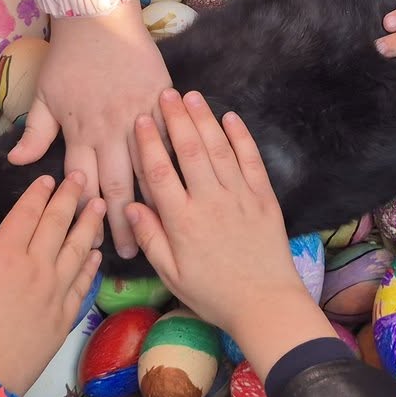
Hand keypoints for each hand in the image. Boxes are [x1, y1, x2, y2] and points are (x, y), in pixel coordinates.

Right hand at [0, 173, 105, 393]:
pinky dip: (92, 265)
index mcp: (4, 256)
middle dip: (69, 197)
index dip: (38, 193)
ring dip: (89, 225)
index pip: (27, 214)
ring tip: (98, 206)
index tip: (48, 177)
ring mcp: (55, 293)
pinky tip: (96, 253)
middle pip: (57, 225)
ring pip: (78, 250)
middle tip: (81, 177)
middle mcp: (36, 269)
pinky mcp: (65, 318)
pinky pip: (84, 284)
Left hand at [11, 2, 173, 257]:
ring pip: (146, 168)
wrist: (99, 17)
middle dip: (121, 222)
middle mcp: (108, 131)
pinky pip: (171, 138)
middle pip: (115, 186)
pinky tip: (187, 185)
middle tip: (131, 254)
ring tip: (160, 230)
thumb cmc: (69, 57)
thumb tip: (18, 165)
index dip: (86, 214)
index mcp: (78, 132)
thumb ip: (35, 133)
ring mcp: (137, 117)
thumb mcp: (43, 96)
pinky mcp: (160, 101)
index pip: (81, 184)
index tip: (93, 242)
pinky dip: (177, 162)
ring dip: (152, 201)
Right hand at [125, 92, 332, 377]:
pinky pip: (251, 160)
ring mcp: (240, 196)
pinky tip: (230, 117)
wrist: (265, 303)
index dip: (149, 143)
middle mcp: (210, 201)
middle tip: (165, 93)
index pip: (159, 172)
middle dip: (177, 118)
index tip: (141, 119)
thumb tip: (130, 205)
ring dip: (205, 119)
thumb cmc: (214, 294)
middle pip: (189, 150)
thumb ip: (151, 238)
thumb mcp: (172, 275)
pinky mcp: (263, 197)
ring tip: (192, 96)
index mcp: (182, 221)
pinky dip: (241, 136)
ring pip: (219, 149)